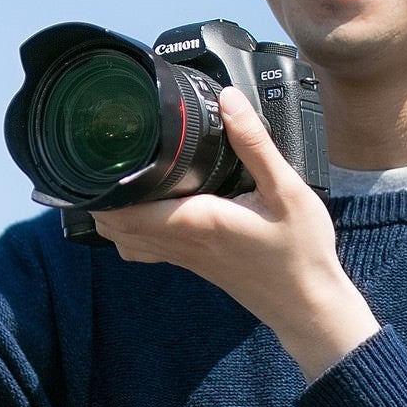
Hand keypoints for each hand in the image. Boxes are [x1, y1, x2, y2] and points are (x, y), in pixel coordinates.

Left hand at [91, 87, 379, 380]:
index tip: (98, 154)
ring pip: (123, 240)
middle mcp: (180, 242)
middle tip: (102, 157)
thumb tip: (228, 101)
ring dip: (112, 212)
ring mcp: (183, 257)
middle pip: (114, 224)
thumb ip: (254, 144)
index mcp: (195, 221)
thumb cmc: (300, 252)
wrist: (308, 305)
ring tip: (115, 177)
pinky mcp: (191, 263)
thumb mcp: (287, 190)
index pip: (125, 209)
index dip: (102, 186)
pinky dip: (130, 230)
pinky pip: (144, 249)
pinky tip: (144, 208)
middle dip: (100, 194)